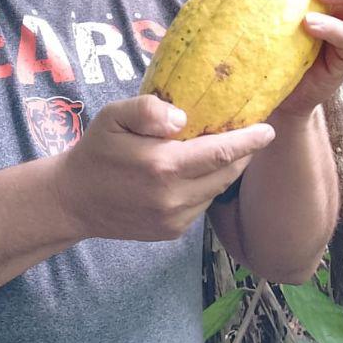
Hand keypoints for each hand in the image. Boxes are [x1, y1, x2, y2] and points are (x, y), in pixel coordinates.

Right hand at [54, 95, 274, 241]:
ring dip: (224, 170)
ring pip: (216, 190)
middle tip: (249, 134)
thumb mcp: (113, 116)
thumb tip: (184, 118)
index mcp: (163, 165)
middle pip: (226, 173)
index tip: (269, 129)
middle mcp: (173, 197)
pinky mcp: (172, 232)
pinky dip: (206, 187)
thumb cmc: (97, 150)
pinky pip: (201, 205)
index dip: (249, 141)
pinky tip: (194, 172)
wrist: (74, 200)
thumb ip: (148, 110)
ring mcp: (174, 219)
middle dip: (242, 154)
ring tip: (222, 150)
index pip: (221, 152)